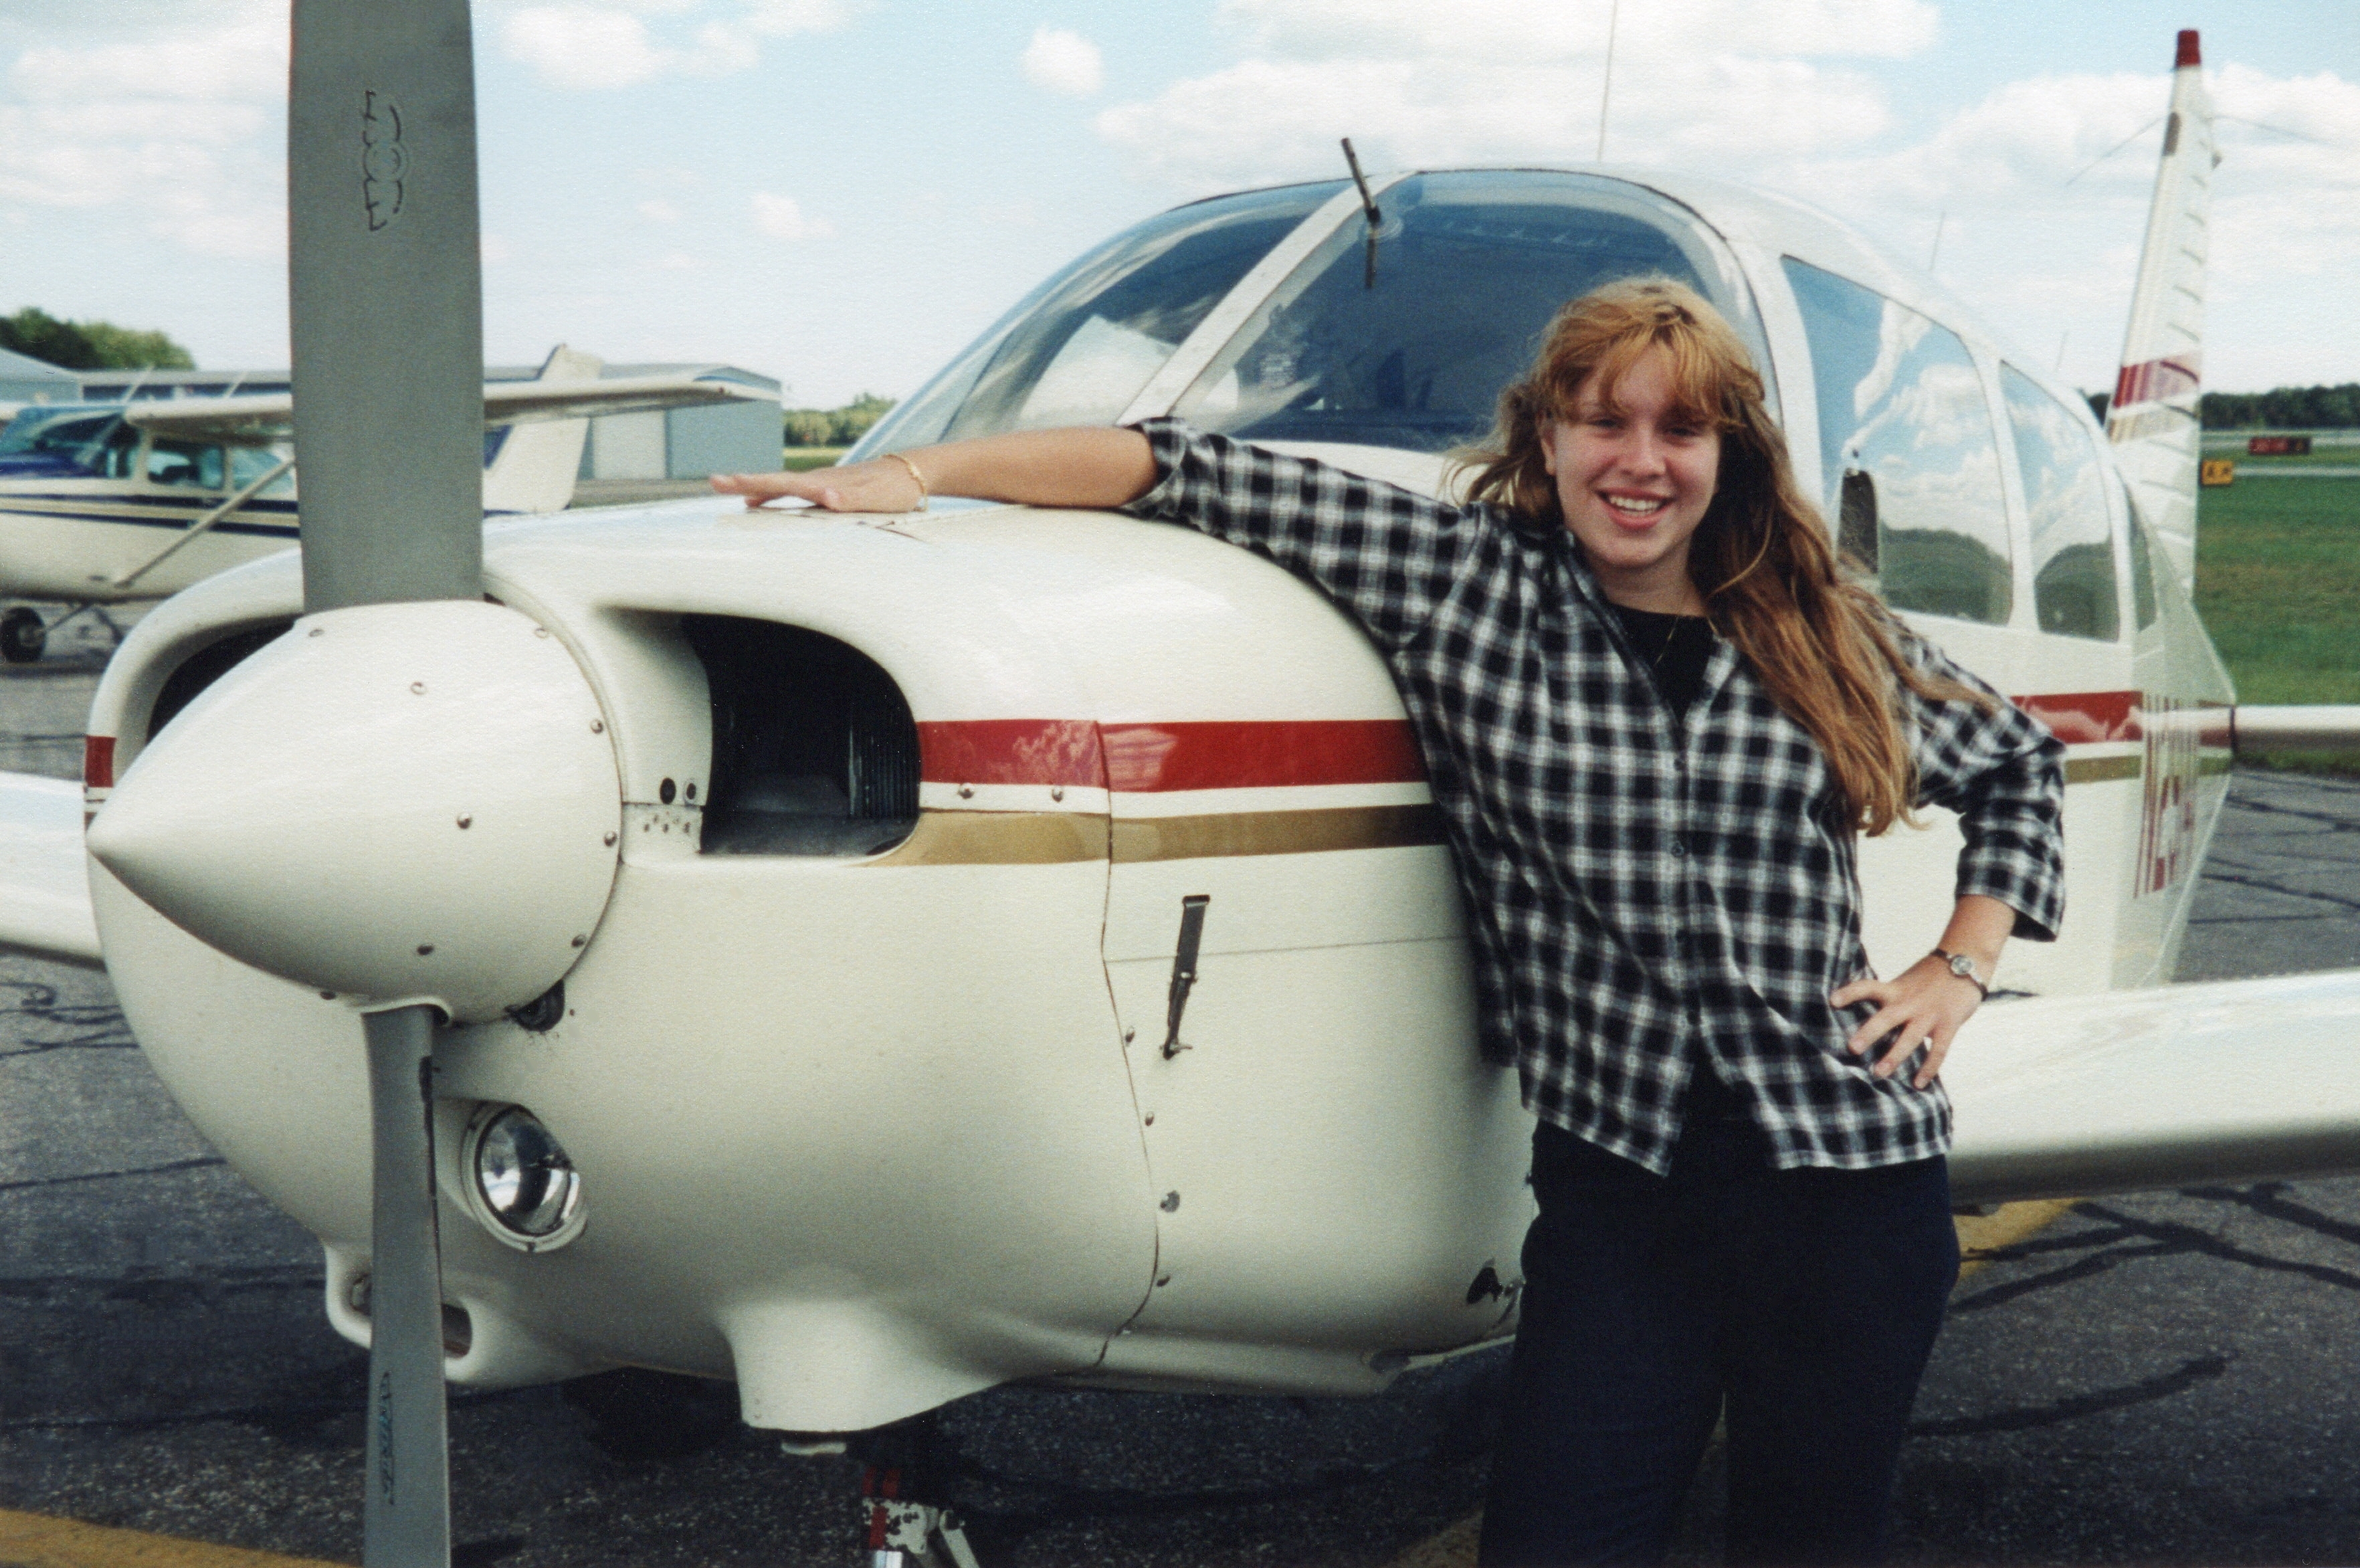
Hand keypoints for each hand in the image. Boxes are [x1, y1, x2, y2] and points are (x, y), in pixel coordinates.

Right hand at [710, 457, 924, 512]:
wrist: (912, 472)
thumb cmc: (897, 488)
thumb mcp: (879, 496)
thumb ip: (852, 498)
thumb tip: (825, 498)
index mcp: (825, 483)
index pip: (784, 483)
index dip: (757, 483)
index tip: (732, 481)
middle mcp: (818, 480)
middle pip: (774, 480)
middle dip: (743, 481)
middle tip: (713, 481)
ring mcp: (820, 484)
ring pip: (779, 486)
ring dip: (752, 488)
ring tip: (724, 489)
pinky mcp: (825, 489)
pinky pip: (790, 493)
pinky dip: (770, 496)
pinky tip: (757, 503)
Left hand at [1829, 953, 1984, 1088]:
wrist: (1965, 963)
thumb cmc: (1929, 976)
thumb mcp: (1904, 981)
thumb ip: (1889, 997)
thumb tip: (1865, 1012)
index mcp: (1895, 990)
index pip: (1868, 987)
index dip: (1850, 992)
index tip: (1832, 1000)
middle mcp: (1909, 1002)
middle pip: (1886, 1018)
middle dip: (1868, 1033)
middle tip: (1852, 1048)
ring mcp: (1929, 1015)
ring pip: (1909, 1038)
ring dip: (1894, 1056)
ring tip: (1879, 1072)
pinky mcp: (1948, 1025)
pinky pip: (1938, 1050)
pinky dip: (1928, 1068)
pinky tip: (1918, 1084)